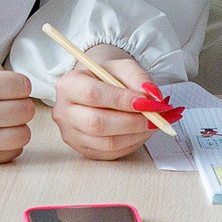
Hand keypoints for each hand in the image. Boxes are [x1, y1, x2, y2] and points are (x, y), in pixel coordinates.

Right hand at [0, 54, 35, 165]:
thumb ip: (0, 68)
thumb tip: (24, 88)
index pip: (24, 86)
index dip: (19, 86)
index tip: (8, 88)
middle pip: (27, 110)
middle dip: (20, 105)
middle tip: (4, 104)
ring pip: (25, 134)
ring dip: (17, 126)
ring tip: (2, 120)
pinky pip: (14, 151)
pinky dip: (9, 143)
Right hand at [50, 45, 159, 162]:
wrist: (96, 88)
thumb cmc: (108, 77)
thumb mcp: (123, 67)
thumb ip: (139, 78)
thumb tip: (153, 97)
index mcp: (68, 85)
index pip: (93, 95)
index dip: (122, 100)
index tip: (148, 102)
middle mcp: (64, 111)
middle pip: (97, 123)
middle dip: (133, 122)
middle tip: (158, 117)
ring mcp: (70, 134)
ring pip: (106, 143)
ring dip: (136, 135)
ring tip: (155, 124)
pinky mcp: (82, 149)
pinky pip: (110, 153)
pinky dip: (132, 144)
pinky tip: (143, 132)